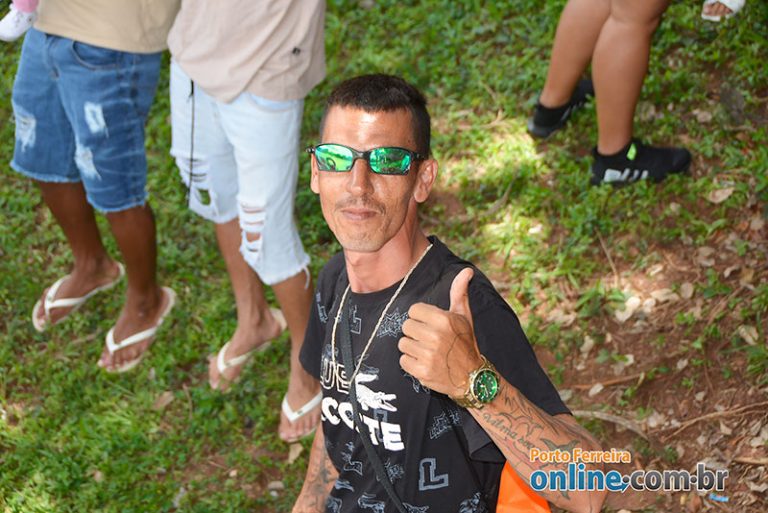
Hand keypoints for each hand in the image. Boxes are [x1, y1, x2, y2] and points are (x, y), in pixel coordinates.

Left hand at [398, 267, 482, 397]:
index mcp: (443, 320)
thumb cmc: (465, 343)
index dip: (421, 318)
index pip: (413, 310)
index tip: (431, 325)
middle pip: (406, 326)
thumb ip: (460, 292)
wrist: (472, 377)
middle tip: (429, 340)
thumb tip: (467, 271)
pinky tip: (425, 362)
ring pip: (403, 344)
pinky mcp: (422, 371)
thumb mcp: (464, 316)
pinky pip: (403, 360)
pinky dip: (411, 363)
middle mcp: (435, 336)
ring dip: (412, 348)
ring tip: (428, 351)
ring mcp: (428, 355)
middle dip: (415, 333)